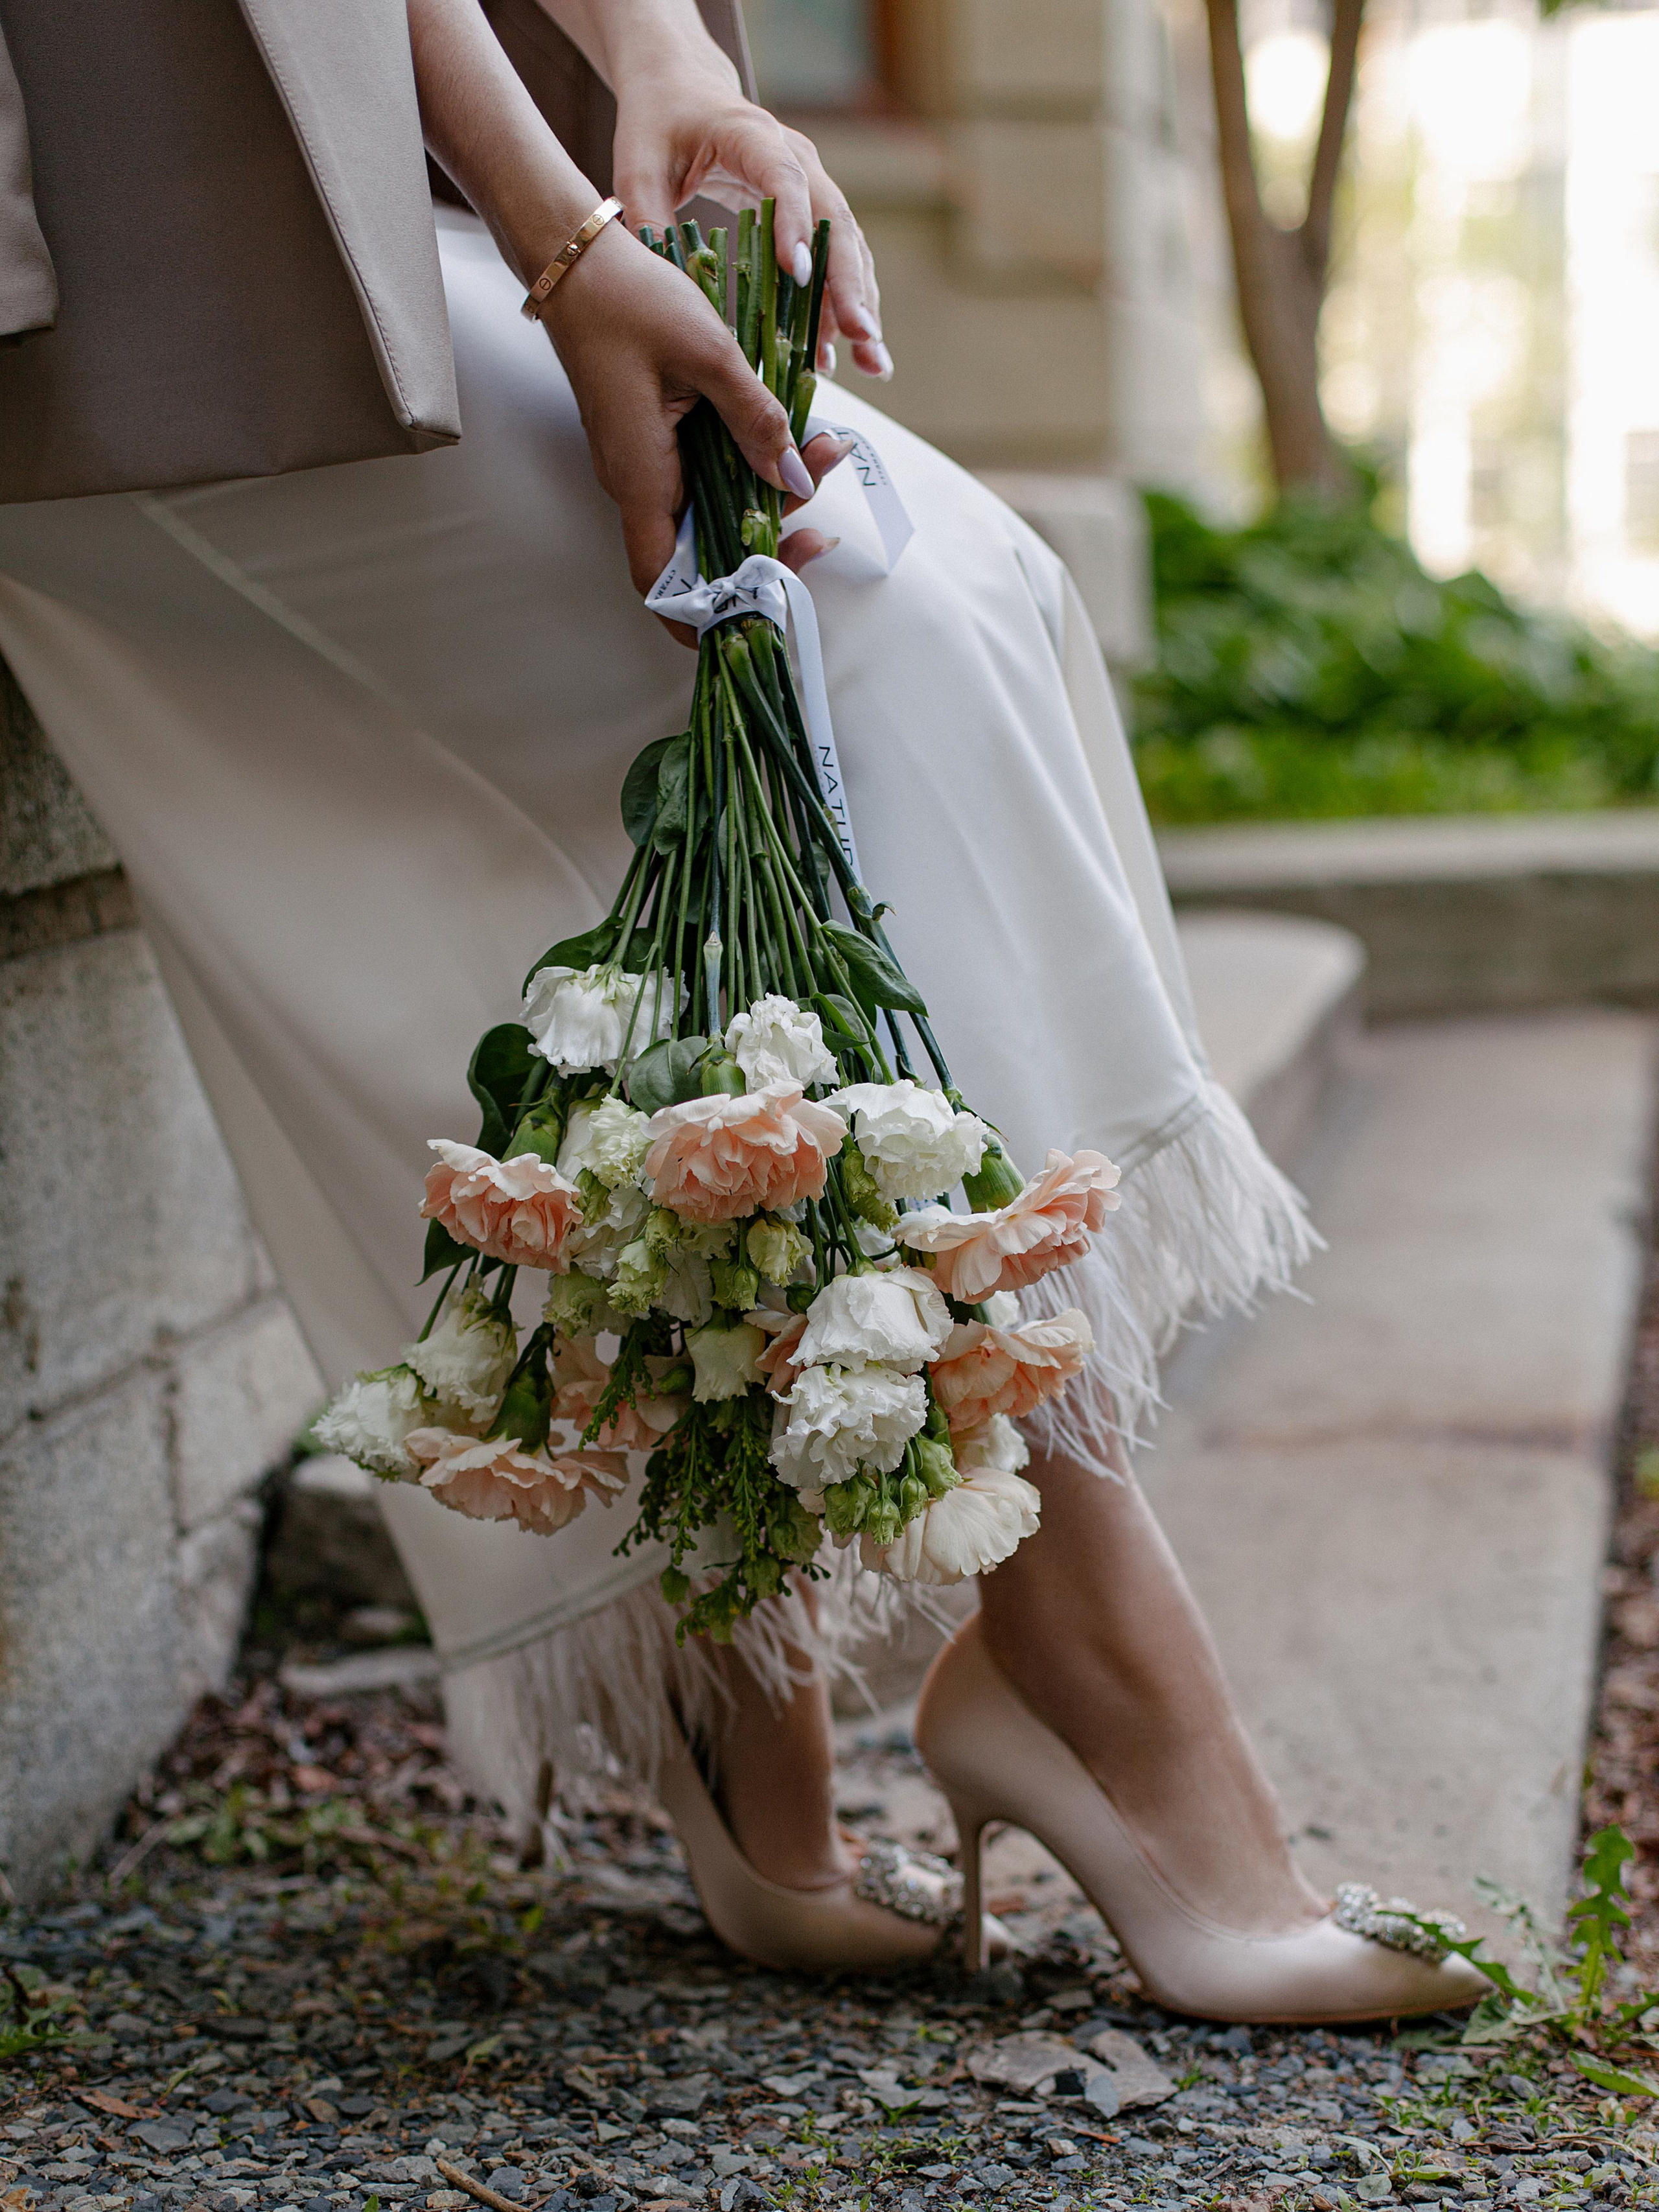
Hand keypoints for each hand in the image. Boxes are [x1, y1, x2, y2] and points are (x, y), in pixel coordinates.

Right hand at [538, 227, 851, 618]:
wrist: (577, 256)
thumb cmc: (630, 300)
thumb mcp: (709, 355)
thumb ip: (757, 421)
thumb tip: (796, 477)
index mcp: (640, 479)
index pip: (666, 586)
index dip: (711, 611)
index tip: (768, 597)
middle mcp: (638, 483)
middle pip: (705, 551)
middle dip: (770, 537)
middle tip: (821, 499)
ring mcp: (645, 463)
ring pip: (713, 509)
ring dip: (770, 492)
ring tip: (825, 447)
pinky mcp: (654, 439)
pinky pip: (706, 473)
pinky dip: (749, 464)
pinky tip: (791, 434)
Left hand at [610, 52, 888, 379]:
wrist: (683, 91)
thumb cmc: (658, 124)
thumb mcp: (636, 166)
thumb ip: (646, 217)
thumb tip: (661, 287)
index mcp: (751, 136)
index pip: (785, 179)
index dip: (796, 226)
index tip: (800, 276)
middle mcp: (796, 158)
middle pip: (834, 221)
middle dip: (850, 284)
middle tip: (861, 336)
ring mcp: (811, 185)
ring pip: (847, 246)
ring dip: (860, 305)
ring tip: (871, 362)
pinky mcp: (810, 212)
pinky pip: (835, 260)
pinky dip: (842, 305)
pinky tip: (843, 351)